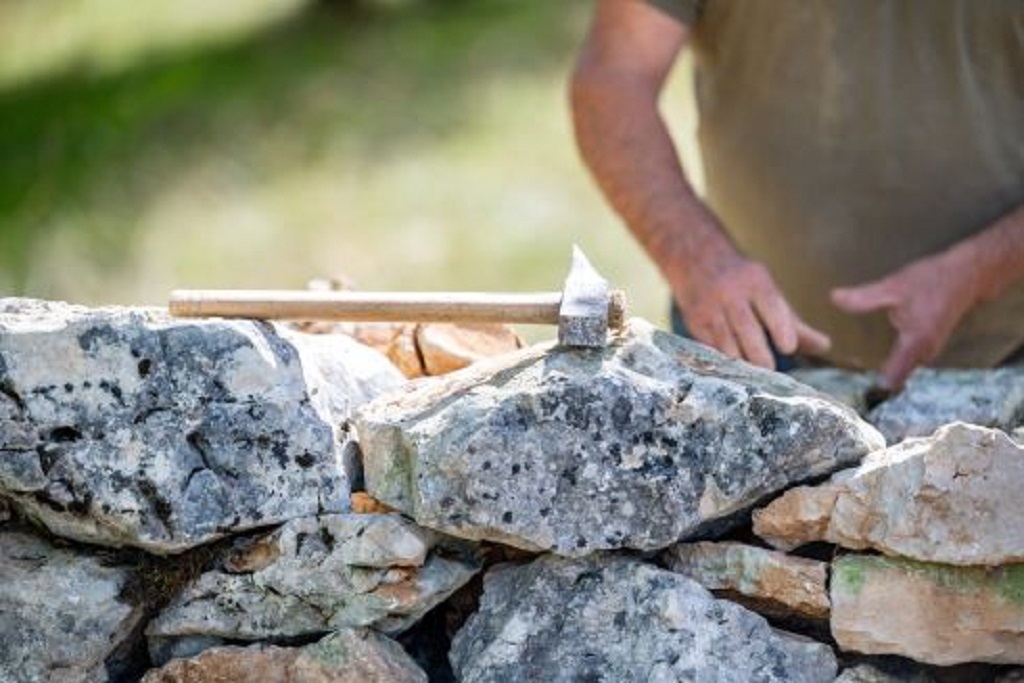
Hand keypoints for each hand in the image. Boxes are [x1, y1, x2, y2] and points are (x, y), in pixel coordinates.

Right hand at [673, 253, 830, 368]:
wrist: (695, 257)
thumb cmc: (741, 281)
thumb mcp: (767, 292)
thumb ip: (794, 323)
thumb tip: (825, 346)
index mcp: (756, 282)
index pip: (771, 305)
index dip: (780, 328)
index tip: (788, 348)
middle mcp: (731, 293)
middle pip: (747, 329)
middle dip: (759, 354)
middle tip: (770, 370)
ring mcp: (710, 308)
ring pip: (725, 343)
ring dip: (740, 361)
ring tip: (752, 376)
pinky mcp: (694, 322)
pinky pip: (709, 347)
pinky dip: (722, 360)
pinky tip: (732, 370)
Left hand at [831, 250, 978, 389]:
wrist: (967, 275)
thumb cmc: (931, 280)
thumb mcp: (894, 286)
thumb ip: (864, 297)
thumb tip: (833, 298)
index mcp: (915, 343)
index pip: (893, 378)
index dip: (872, 387)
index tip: (849, 390)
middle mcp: (924, 353)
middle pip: (896, 378)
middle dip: (873, 380)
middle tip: (841, 381)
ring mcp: (930, 351)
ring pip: (903, 370)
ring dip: (884, 371)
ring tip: (851, 373)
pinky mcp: (930, 345)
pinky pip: (908, 361)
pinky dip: (894, 361)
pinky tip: (873, 356)